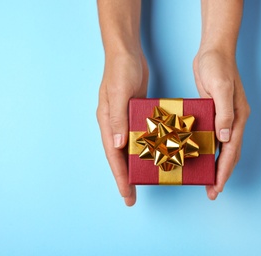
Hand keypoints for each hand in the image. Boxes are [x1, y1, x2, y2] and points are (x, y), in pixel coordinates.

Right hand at [97, 51, 148, 205]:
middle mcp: (113, 124)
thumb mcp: (120, 93)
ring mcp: (124, 119)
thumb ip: (118, 118)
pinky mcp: (134, 113)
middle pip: (119, 157)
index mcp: (107, 122)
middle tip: (131, 197)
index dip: (120, 176)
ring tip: (142, 182)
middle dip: (125, 178)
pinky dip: (143, 148)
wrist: (126, 52)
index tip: (126, 194)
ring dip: (134, 166)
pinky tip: (152, 155)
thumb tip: (118, 145)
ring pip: (128, 149)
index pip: (113, 155)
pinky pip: (138, 136)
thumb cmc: (121, 70)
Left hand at [193, 49, 249, 199]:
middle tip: (213, 192)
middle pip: (230, 154)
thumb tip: (224, 138)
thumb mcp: (221, 88)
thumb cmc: (217, 66)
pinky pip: (213, 138)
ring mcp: (225, 117)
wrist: (214, 50)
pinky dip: (210, 151)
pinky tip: (201, 158)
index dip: (224, 170)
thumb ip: (224, 113)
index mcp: (238, 117)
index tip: (217, 187)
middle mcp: (233, 120)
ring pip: (222, 148)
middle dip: (222, 174)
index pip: (231, 150)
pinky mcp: (214, 113)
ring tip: (208, 182)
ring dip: (216, 166)